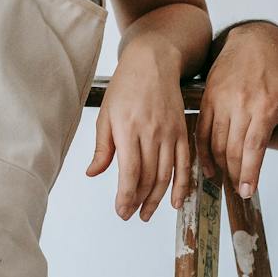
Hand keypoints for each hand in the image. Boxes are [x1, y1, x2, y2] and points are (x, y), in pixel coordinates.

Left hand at [86, 38, 189, 220]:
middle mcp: (151, 133)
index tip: (121, 211)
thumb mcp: (106, 114)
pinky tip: (176, 201)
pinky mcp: (182, 132)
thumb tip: (93, 173)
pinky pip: (184, 164)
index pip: (130, 173)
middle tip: (131, 215)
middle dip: (139, 201)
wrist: (153, 61)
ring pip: (166, 175)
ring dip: (157, 198)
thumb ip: (102, 147)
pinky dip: (182, 185)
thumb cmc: (126, 85)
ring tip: (147, 213)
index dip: (126, 197)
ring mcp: (169, 133)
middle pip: (149, 178)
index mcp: (129, 129)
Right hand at [196, 22, 277, 197]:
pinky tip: (208, 165)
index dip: (248, 173)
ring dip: (219, 165)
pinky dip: (203, 151)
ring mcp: (222, 99)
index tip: (247, 191)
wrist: (256, 39)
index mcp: (266, 107)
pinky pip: (202, 130)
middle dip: (235, 174)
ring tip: (227, 178)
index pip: (253, 148)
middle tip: (239, 188)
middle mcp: (241, 104)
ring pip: (215, 142)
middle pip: (232, 150)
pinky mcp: (208, 96)